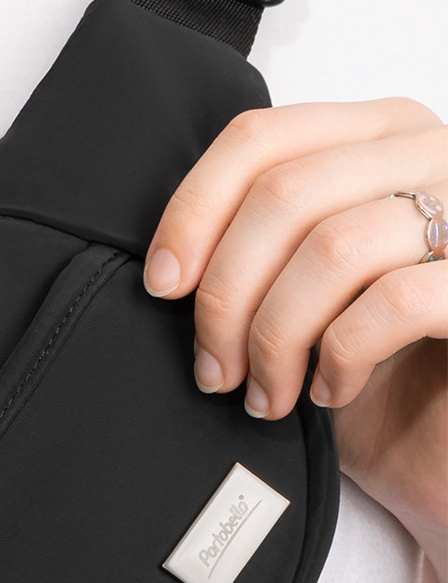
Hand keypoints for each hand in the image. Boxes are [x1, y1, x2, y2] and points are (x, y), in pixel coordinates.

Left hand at [142, 99, 446, 553]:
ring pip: (332, 249)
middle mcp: (434, 156)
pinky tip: (331, 390)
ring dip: (275, 338)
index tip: (162, 286)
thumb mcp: (305, 295)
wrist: (444, 443)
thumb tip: (168, 267)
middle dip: (226, 296)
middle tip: (215, 369)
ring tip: (267, 394)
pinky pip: (392, 304)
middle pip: (284, 195)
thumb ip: (261, 251)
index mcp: (380, 140)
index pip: (261, 139)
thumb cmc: (382, 371)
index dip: (192, 213)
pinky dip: (340, 357)